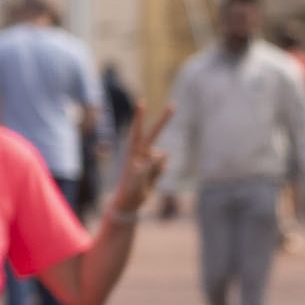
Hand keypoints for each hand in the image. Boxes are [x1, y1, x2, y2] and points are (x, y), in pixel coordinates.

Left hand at [106, 103, 174, 220]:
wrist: (130, 202)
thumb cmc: (130, 188)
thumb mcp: (139, 177)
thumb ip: (151, 164)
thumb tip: (164, 153)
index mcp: (133, 152)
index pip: (137, 131)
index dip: (139, 117)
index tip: (141, 102)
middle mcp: (141, 152)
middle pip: (154, 133)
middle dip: (164, 120)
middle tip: (174, 105)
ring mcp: (149, 159)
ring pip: (162, 157)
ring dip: (157, 167)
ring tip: (145, 179)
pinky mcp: (155, 168)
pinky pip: (164, 166)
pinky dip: (161, 173)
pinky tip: (151, 181)